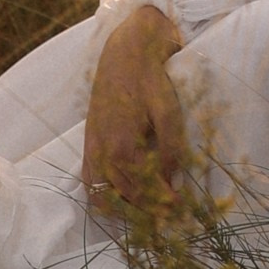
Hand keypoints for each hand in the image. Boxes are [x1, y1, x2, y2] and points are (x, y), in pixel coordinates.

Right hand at [82, 4, 188, 221]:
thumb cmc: (149, 79)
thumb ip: (171, 148)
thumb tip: (173, 179)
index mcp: (124, 147)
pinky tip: (121, 200)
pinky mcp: (88, 143)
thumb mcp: (168, 111)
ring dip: (125, 209)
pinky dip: (103, 197)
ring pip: (104, 196)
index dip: (164, 203)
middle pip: (126, 197)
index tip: (181, 209)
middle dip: (149, 211)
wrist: (124, 53)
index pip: (145, 190)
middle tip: (169, 215)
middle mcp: (103, 154)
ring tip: (147, 211)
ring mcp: (92, 150)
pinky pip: (89, 182)